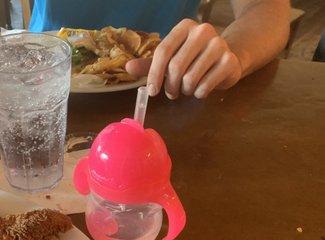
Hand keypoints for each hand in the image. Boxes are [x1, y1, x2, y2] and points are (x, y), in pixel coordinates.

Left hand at [126, 19, 242, 98]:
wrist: (226, 58)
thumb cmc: (193, 59)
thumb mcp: (170, 59)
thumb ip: (150, 64)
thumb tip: (128, 67)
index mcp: (184, 27)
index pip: (163, 51)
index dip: (154, 74)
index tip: (151, 91)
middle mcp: (203, 31)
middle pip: (176, 66)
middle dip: (170, 86)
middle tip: (171, 93)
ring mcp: (219, 44)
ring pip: (190, 78)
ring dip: (185, 90)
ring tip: (187, 88)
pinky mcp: (229, 61)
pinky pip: (205, 86)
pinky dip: (199, 93)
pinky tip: (201, 89)